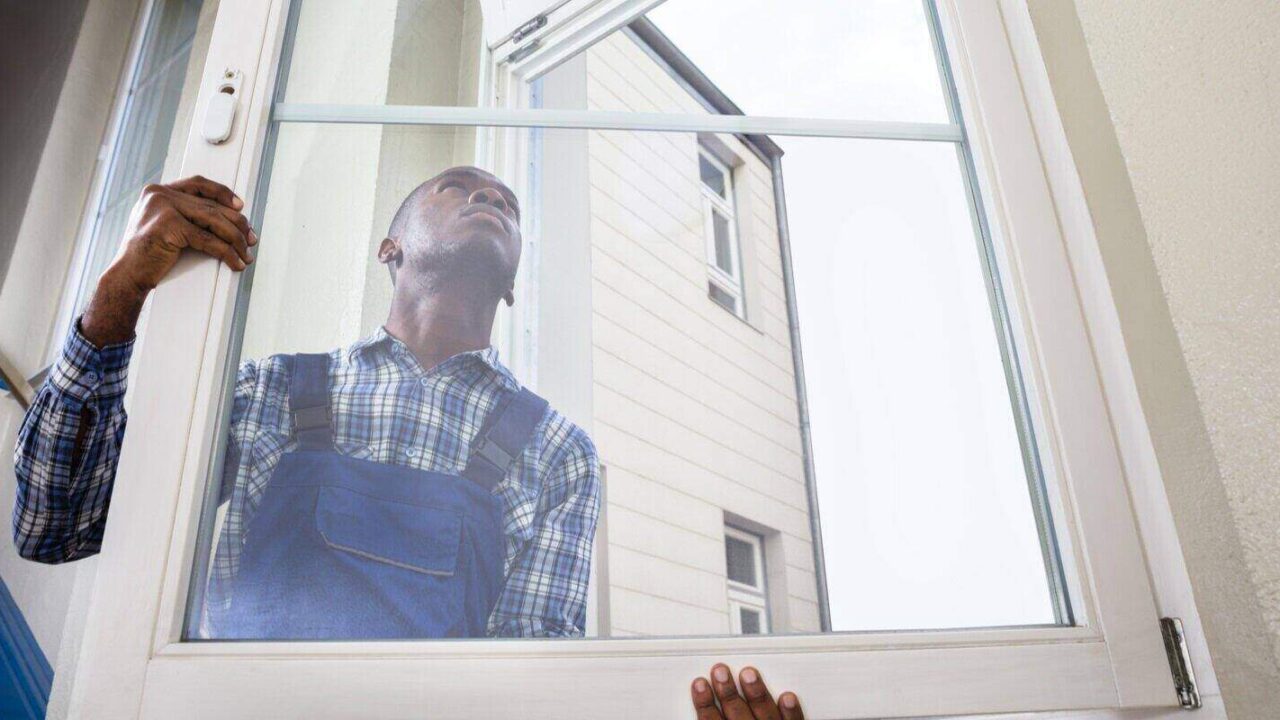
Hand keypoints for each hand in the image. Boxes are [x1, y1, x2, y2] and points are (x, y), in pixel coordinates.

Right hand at [82, 175, 255, 345]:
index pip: (198, 184)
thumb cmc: (147, 254)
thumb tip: (226, 217)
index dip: (222, 193)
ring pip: (214, 222)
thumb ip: (185, 213)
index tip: (240, 207)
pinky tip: (234, 261)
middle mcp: (159, 195)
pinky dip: (226, 253)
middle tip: (251, 239)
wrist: (127, 274)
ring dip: (236, 240)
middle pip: (211, 206)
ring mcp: (162, 208)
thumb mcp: (163, 224)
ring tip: (246, 253)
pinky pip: (208, 240)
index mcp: (157, 191)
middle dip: (236, 224)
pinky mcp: (169, 226)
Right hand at [691, 664, 802, 719]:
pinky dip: (791, 712)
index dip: (704, 704)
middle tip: (720, 671)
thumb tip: (705, 709)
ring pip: (765, 715)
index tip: (699, 685)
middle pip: (737, 715)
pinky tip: (787, 696)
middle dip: (727, 691)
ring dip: (756, 694)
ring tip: (749, 674)